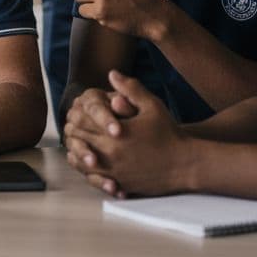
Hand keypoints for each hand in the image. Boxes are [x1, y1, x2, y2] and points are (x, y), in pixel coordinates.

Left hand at [68, 71, 190, 196]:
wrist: (186, 164)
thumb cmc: (169, 133)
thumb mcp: (152, 105)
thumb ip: (130, 89)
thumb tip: (111, 73)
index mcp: (115, 132)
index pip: (83, 121)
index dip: (77, 114)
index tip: (77, 110)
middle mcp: (111, 153)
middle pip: (80, 140)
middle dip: (75, 132)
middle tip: (70, 125)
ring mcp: (114, 171)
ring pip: (82, 162)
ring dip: (77, 152)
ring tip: (75, 144)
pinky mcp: (120, 184)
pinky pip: (95, 179)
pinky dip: (87, 171)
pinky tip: (88, 164)